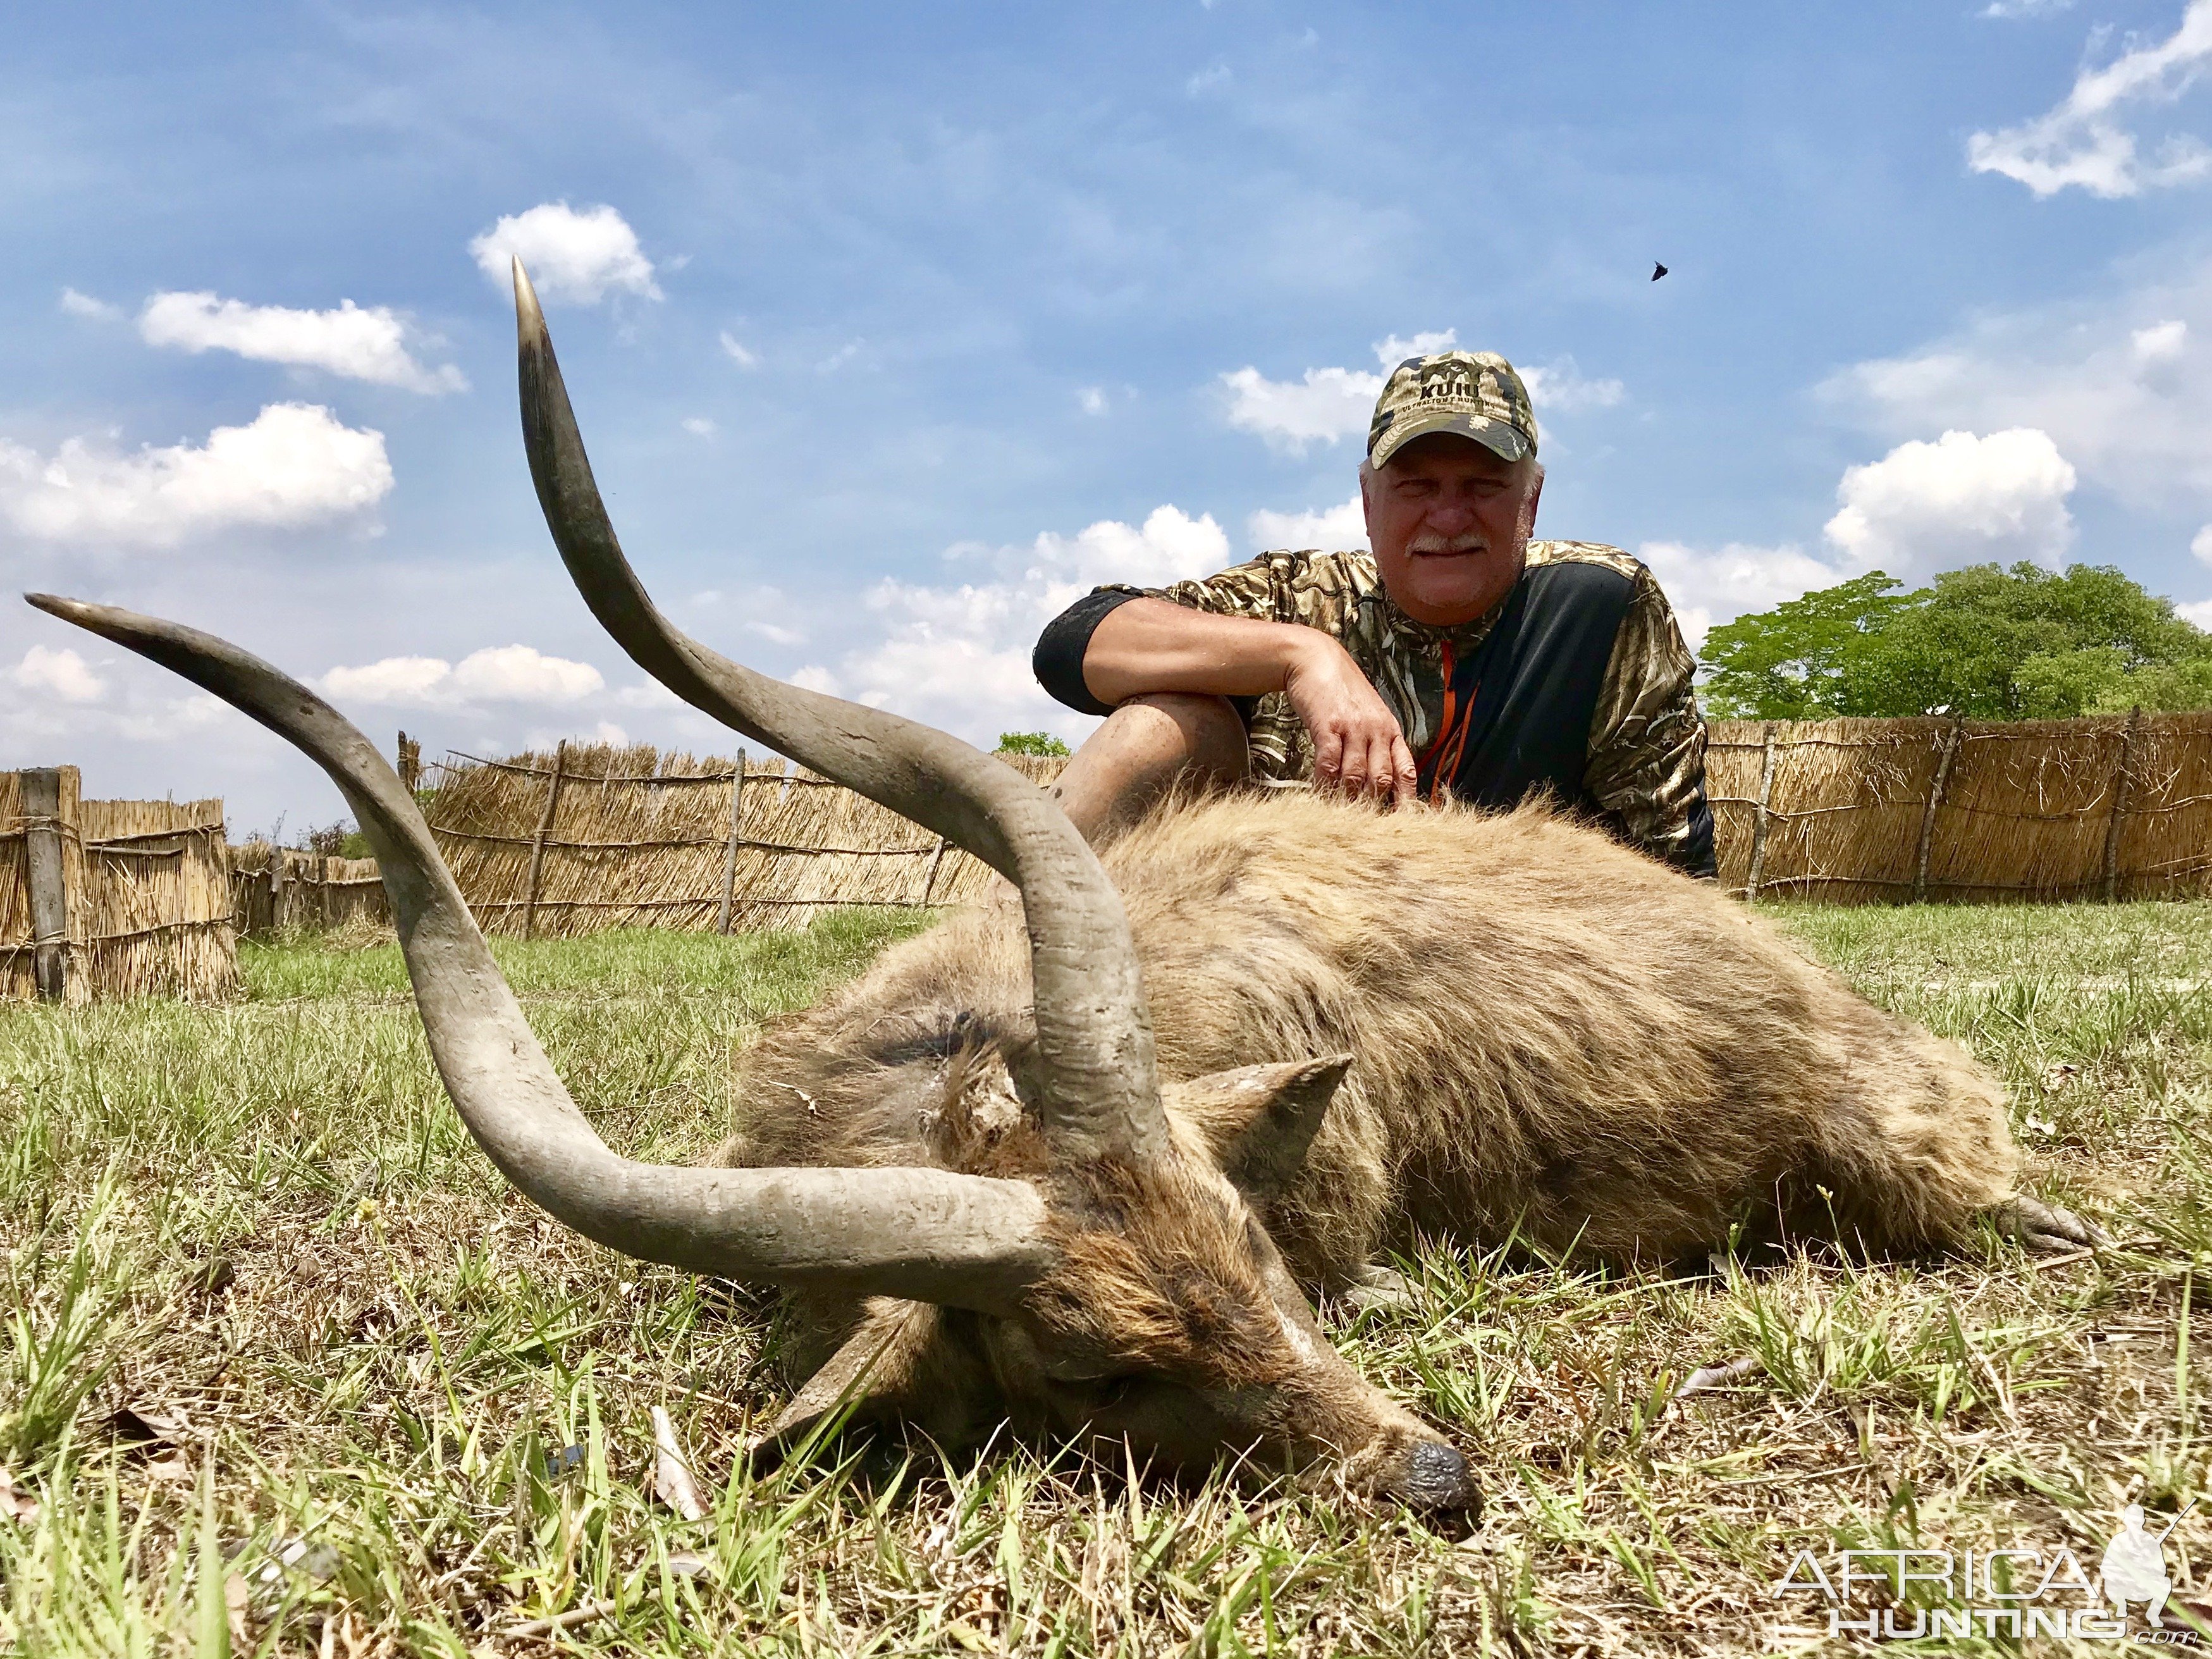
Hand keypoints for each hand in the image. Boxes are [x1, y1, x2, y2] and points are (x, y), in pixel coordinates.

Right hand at [1281, 636, 1417, 807]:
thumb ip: (1376, 745)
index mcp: (1391, 731)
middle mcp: (1377, 731)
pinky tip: (1320, 793)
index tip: (1406, 824)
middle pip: (1383, 779)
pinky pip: (1329, 763)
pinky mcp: (1329, 725)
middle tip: (1365, 828)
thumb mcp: (1370, 715)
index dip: (1408, 800)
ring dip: (1348, 799)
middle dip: (1374, 807)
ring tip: (1341, 817)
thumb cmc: (1342, 692)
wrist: (1316, 660)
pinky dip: (1325, 783)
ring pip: (1357, 775)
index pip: (1407, 771)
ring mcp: (1354, 727)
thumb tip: (1377, 784)